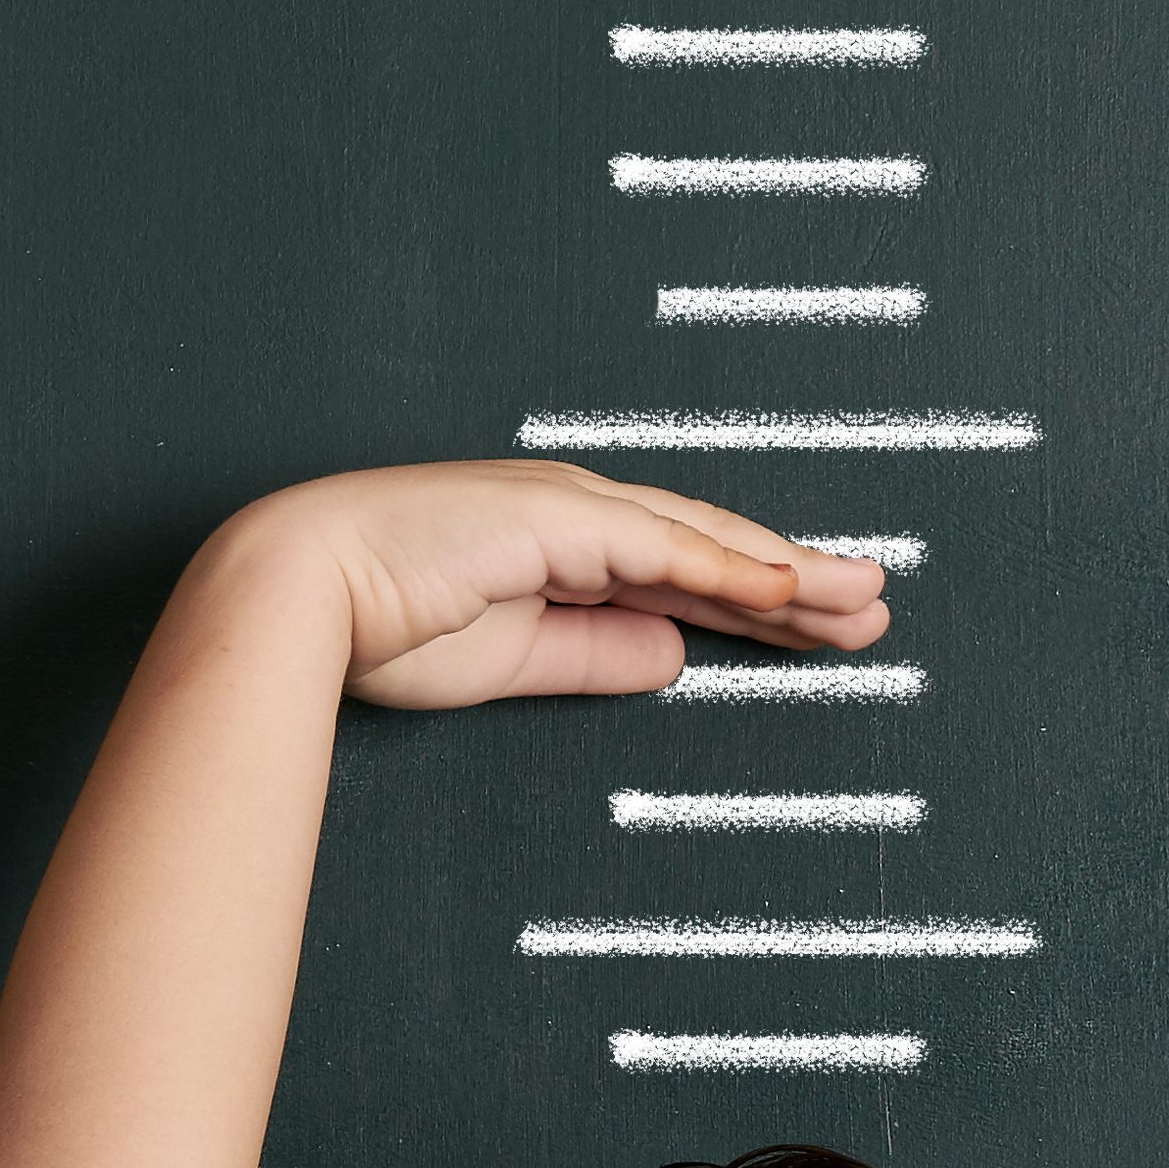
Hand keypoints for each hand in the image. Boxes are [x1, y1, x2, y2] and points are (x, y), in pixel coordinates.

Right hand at [224, 461, 890, 711]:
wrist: (296, 596)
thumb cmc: (376, 626)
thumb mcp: (516, 660)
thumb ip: (595, 656)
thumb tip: (674, 658)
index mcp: (558, 545)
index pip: (681, 575)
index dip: (754, 602)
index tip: (816, 630)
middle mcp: (574, 513)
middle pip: (713, 548)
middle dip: (798, 582)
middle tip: (872, 609)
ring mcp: (568, 507)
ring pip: (707, 539)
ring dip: (791, 569)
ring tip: (862, 599)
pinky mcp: (557, 516)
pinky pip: (666, 546)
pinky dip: (734, 566)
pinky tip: (793, 588)